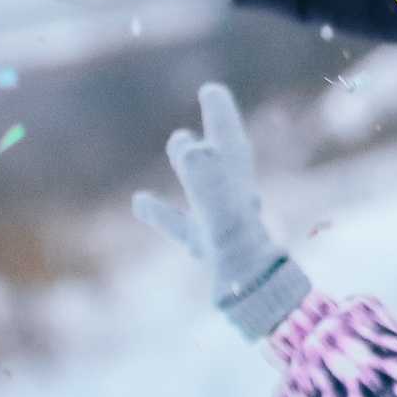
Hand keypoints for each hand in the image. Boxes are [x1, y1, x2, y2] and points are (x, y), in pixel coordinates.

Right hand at [134, 82, 310, 338]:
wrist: (257, 307)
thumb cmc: (241, 261)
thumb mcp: (222, 214)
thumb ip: (207, 178)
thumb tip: (188, 142)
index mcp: (238, 187)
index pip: (229, 140)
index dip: (220, 114)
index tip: (211, 88)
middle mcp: (234, 202)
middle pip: (224, 154)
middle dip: (218, 125)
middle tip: (212, 93)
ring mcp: (222, 227)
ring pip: (206, 187)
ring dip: (192, 164)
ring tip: (178, 141)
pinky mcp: (209, 252)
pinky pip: (182, 226)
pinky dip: (162, 212)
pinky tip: (139, 202)